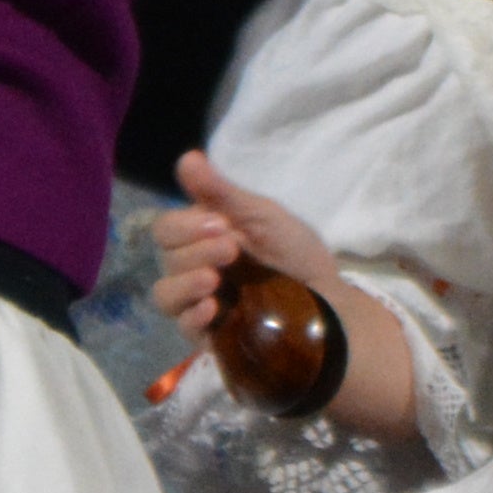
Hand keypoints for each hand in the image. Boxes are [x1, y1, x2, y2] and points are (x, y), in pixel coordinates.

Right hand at [149, 153, 341, 341]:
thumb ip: (222, 193)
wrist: (328, 299)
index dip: (185, 226)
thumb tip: (187, 157)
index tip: (222, 225)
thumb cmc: (295, 253)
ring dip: (185, 283)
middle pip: (165, 258)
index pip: (166, 229)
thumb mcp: (264, 216)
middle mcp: (192, 269)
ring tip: (214, 280)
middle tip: (232, 250)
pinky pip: (184, 328)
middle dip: (195, 250)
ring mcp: (199, 304)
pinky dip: (193, 316)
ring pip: (165, 295)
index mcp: (201, 237)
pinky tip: (212, 308)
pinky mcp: (210, 335)